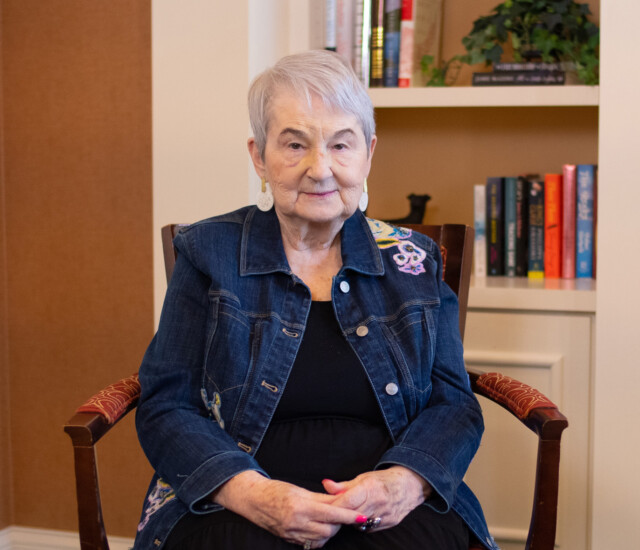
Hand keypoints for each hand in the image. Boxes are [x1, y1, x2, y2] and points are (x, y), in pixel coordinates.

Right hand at [213, 471, 363, 547]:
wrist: (254, 500)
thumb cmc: (277, 490)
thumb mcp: (300, 489)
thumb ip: (322, 497)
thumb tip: (342, 499)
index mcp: (300, 505)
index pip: (331, 513)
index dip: (348, 515)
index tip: (361, 516)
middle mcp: (296, 522)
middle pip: (328, 529)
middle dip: (339, 523)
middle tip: (344, 514)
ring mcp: (292, 534)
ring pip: (321, 539)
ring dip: (330, 530)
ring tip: (331, 520)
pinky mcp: (289, 540)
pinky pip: (310, 544)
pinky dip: (319, 538)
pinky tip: (320, 529)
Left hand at [321, 466, 431, 531]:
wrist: (409, 486)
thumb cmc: (383, 480)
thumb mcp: (363, 478)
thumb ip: (343, 485)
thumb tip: (325, 484)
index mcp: (370, 487)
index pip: (347, 501)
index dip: (334, 505)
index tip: (324, 507)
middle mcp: (378, 502)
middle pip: (351, 513)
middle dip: (340, 514)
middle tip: (331, 512)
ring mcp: (385, 514)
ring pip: (359, 523)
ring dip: (350, 520)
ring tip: (346, 513)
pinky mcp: (389, 523)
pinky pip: (369, 528)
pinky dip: (362, 524)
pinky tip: (360, 517)